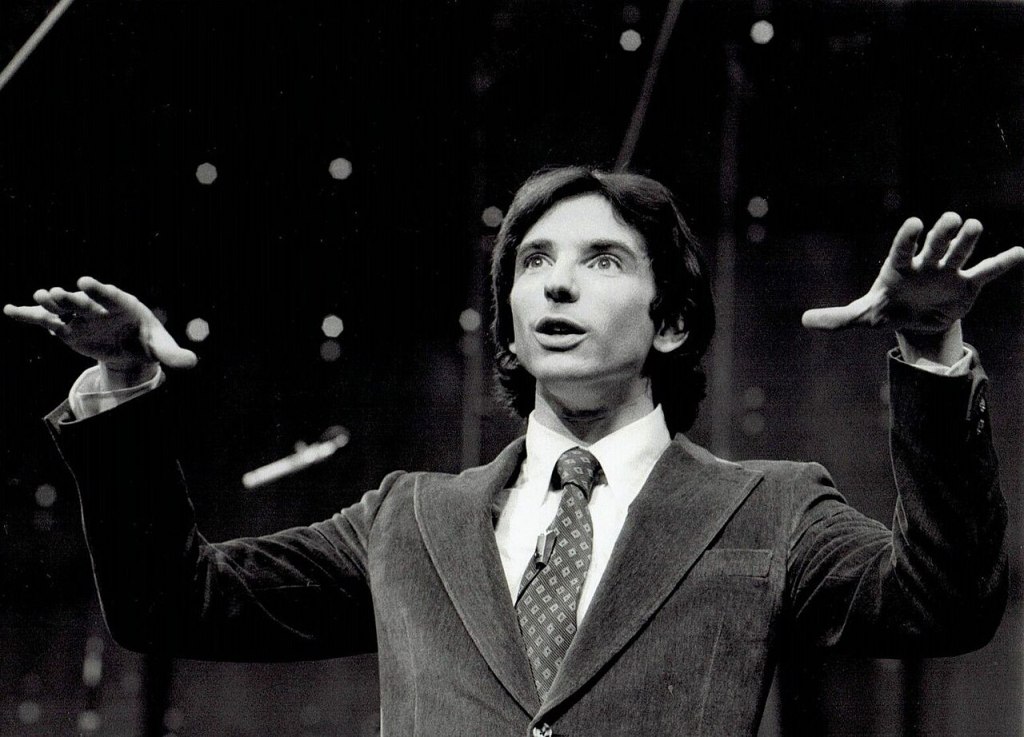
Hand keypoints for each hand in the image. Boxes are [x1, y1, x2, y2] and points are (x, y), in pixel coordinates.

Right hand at [4, 276, 196, 386]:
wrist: (129, 347)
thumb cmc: (147, 340)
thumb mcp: (161, 348)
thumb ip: (173, 354)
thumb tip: (193, 363)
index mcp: (121, 304)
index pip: (108, 295)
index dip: (97, 289)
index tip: (84, 282)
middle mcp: (97, 306)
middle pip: (82, 300)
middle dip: (70, 297)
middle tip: (55, 291)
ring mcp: (79, 315)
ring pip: (61, 307)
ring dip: (49, 303)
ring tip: (38, 297)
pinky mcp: (65, 327)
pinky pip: (44, 320)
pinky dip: (27, 315)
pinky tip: (8, 310)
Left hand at [802, 212, 1023, 344]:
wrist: (914, 321)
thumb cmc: (887, 308)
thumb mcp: (862, 316)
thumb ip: (837, 318)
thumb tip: (804, 321)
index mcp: (898, 268)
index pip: (902, 249)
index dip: (908, 238)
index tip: (915, 224)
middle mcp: (925, 264)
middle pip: (935, 244)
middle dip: (942, 234)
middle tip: (951, 219)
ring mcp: (947, 272)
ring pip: (960, 252)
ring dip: (967, 240)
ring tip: (974, 225)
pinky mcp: (966, 285)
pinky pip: (986, 271)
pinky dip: (1002, 263)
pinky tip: (1018, 252)